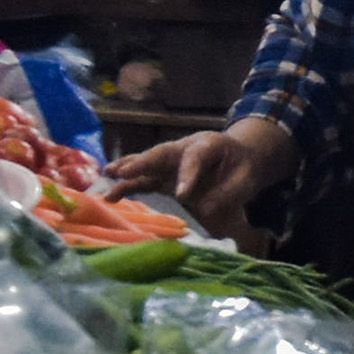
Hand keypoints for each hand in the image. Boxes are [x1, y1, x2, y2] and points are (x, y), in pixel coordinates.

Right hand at [113, 119, 293, 233]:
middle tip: (123, 172)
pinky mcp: (164, 175)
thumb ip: (227, 193)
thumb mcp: (245, 180)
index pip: (194, 158)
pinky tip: (112, 194)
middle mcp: (184, 149)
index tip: (182, 195)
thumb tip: (204, 208)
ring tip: (108, 176)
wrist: (240, 158)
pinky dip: (128, 184)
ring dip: (127, 170)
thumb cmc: (243, 167)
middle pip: (161, 154)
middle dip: (142, 163)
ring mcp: (172, 161)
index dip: (187, 175)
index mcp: (208, 144)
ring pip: (147, 163)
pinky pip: (145, 179)